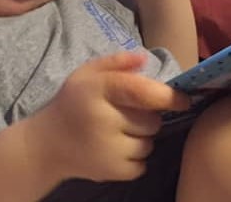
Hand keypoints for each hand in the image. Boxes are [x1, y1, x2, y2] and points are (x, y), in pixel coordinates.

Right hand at [29, 52, 189, 181]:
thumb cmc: (73, 104)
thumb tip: (145, 58)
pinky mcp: (110, 172)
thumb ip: (116, 62)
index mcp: (96, 90)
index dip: (168, 96)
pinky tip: (116, 149)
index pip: (140, 91)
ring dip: (141, 137)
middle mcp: (101, 119)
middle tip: (126, 115)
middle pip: (151, 120)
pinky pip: (142, 163)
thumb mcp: (87, 74)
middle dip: (146, 117)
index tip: (183, 100)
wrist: (47, 145)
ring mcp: (107, 149)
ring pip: (149, 143)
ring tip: (118, 132)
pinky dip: (135, 157)